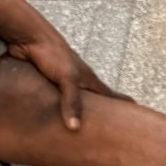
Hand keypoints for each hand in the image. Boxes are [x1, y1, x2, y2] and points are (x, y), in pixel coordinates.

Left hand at [4, 25, 127, 130]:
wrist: (29, 36)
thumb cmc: (53, 54)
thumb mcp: (67, 79)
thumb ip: (72, 103)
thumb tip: (75, 128)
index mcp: (89, 80)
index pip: (111, 95)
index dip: (123, 103)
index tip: (136, 109)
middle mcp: (79, 81)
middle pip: (96, 98)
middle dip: (105, 110)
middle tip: (114, 123)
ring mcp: (63, 80)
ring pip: (76, 99)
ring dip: (81, 109)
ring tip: (86, 122)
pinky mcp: (47, 81)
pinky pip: (56, 98)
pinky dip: (59, 106)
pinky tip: (56, 113)